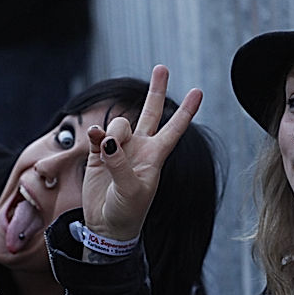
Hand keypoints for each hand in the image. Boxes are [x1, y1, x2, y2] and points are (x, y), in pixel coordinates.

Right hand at [82, 65, 201, 240]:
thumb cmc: (127, 213)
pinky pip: (97, 134)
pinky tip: (95, 140)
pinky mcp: (99, 153)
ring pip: (118, 123)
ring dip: (114, 130)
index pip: (175, 129)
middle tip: (161, 67)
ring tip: (107, 150)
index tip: (199, 91)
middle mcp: (140, 148)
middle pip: (150, 112)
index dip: (186, 111)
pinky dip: (96, 135)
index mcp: (155, 156)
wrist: (107, 226)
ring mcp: (119, 149)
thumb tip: (109, 140)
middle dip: (156, 90)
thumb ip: (120, 164)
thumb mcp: (130, 191)